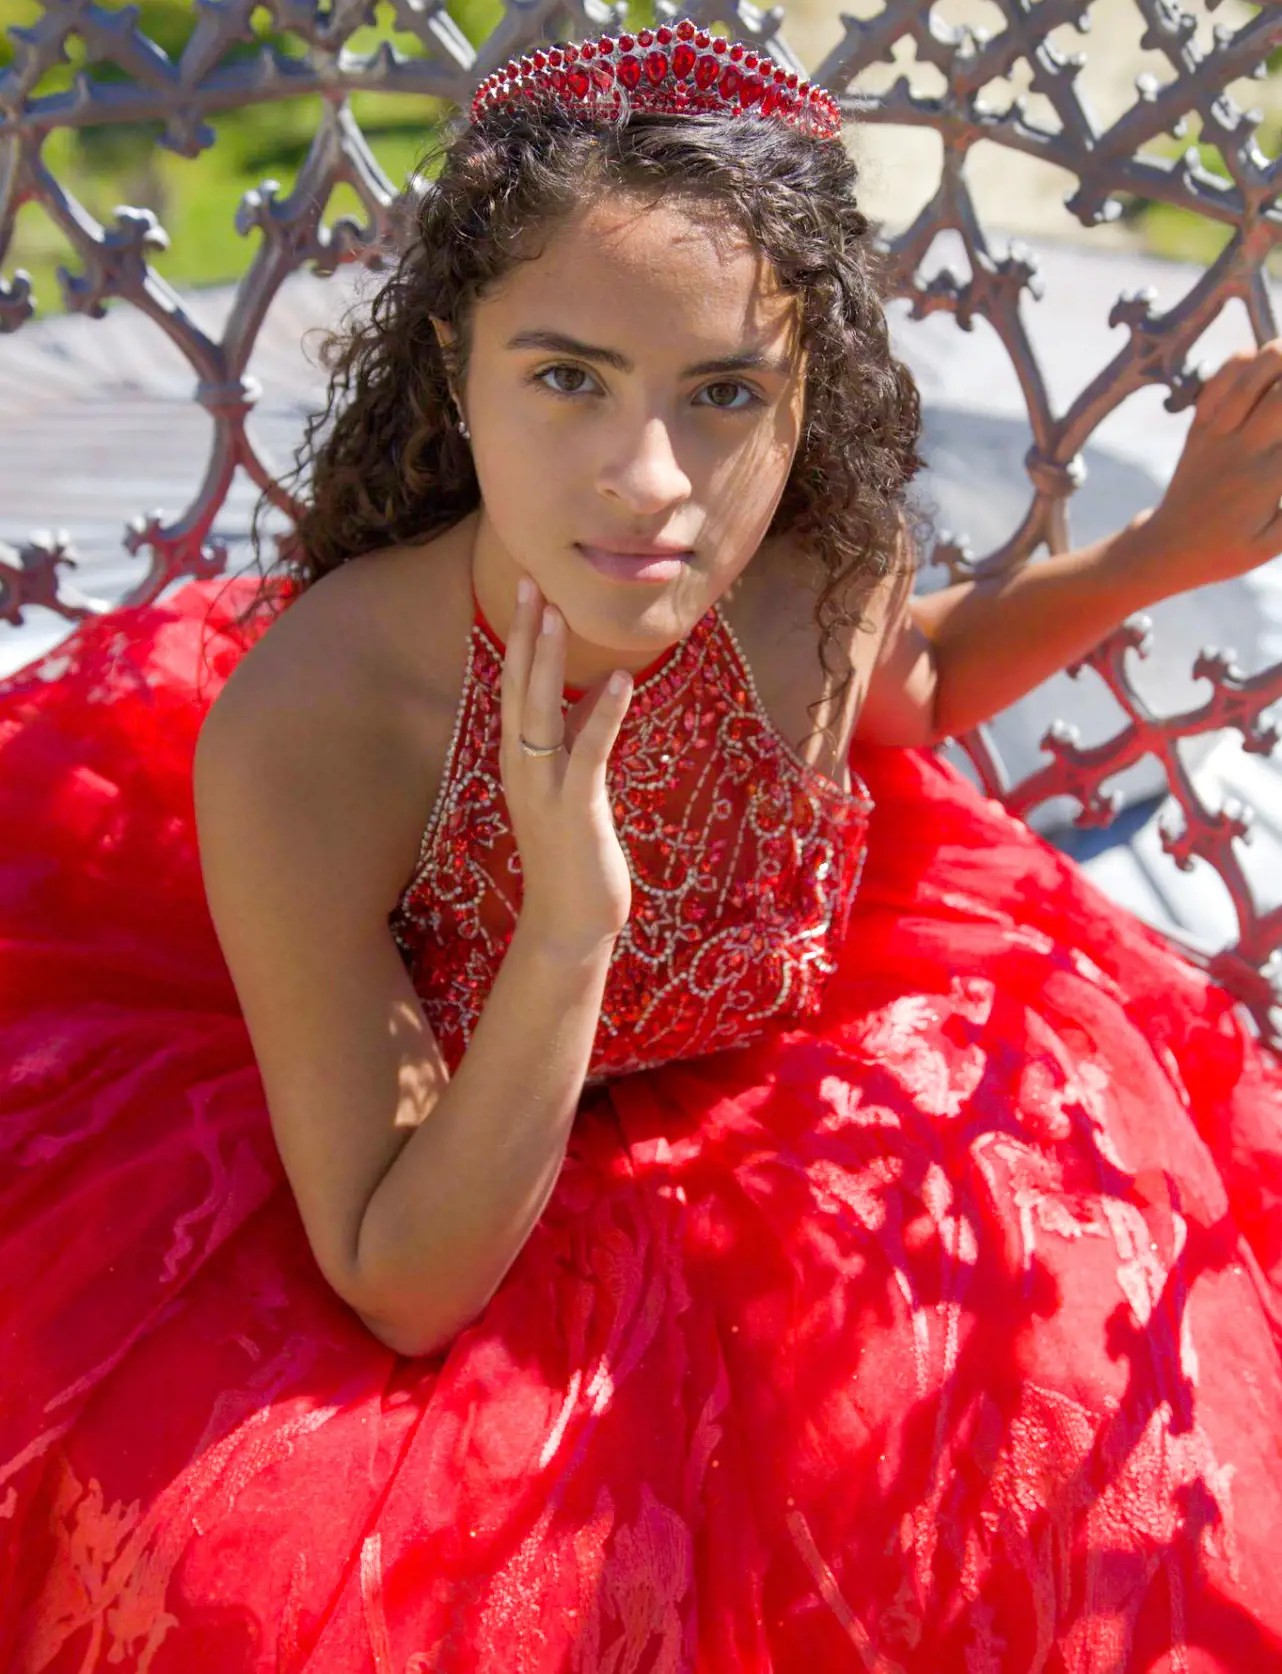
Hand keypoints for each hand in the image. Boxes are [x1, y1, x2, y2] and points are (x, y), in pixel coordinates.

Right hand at [498, 572, 634, 959]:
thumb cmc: (572, 853)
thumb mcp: (570, 785)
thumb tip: (587, 695)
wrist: (570, 920)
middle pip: (519, 687)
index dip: (520, 638)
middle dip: (525, 633)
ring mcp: (545, 787)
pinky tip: (620, 680)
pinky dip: (602, 714)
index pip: (515, 686)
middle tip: (530, 579)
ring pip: (541, 713)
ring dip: (549, 663)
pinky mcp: (576, 808)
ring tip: (558, 614)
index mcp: (520, 759)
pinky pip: (588, 752)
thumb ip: (572, 740)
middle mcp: (523, 766)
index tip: (528, 589)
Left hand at [1137, 337, 1281, 594]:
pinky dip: (1238, 364)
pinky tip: (1259, 357)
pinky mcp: (1198, 430)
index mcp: (1267, 480)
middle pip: (1281, 397)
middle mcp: (1242, 451)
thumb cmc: (1227, 550)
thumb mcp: (1272, 544)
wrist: (1166, 548)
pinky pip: (1216, 387)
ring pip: (1247, 381)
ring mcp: (1215, 436)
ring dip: (1277, 356)